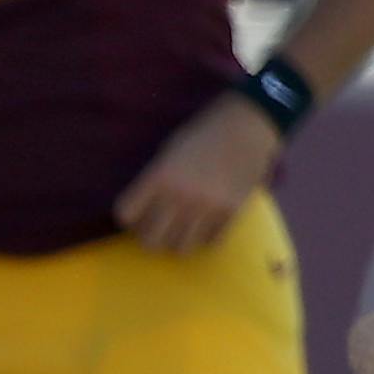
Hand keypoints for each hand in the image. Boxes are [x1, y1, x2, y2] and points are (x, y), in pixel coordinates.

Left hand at [114, 93, 281, 254]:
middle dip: (150, 236)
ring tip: (182, 228)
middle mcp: (180, 195)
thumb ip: (154, 181)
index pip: (125, 214)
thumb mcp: (169, 151)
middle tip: (159, 226)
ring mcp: (207, 207)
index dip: (129, 217)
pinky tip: (205, 224)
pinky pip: (209, 243)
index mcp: (159, 175)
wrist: (247, 126)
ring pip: (180, 248)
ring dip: (177, 240)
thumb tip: (142, 213)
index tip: (138, 213)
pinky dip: (204, 238)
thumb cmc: (203, 135)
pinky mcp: (231, 213)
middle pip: (150, 241)